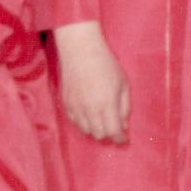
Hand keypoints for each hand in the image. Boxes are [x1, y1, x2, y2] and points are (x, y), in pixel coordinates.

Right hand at [52, 22, 130, 144]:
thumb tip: (123, 125)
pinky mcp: (65, 104)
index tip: (124, 139)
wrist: (80, 51)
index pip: (113, 132)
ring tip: (102, 120)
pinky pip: (75, 122)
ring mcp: (75, 107)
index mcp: (106, 104)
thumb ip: (124, 107)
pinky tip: (89, 114)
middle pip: (99, 135)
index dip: (120, 139)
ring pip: (86, 131)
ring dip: (96, 130)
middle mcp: (89, 109)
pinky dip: (84, 123)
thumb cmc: (106, 65)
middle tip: (114, 127)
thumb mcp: (123, 84)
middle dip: (109, 134)